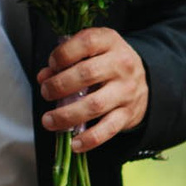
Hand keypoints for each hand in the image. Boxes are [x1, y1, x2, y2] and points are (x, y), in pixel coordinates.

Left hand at [37, 27, 147, 153]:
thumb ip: (66, 60)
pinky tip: (74, 143)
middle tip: (46, 92)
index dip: (63, 54)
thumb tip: (43, 77)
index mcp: (110, 42)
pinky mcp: (128, 114)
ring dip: (67, 115)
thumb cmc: (106, 62)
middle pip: (87, 74)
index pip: (86, 43)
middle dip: (59, 85)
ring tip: (48, 120)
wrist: (141, 80)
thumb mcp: (90, 51)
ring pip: (95, 105)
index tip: (51, 65)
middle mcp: (121, 65)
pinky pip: (108, 129)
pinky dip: (90, 139)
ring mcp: (126, 91)